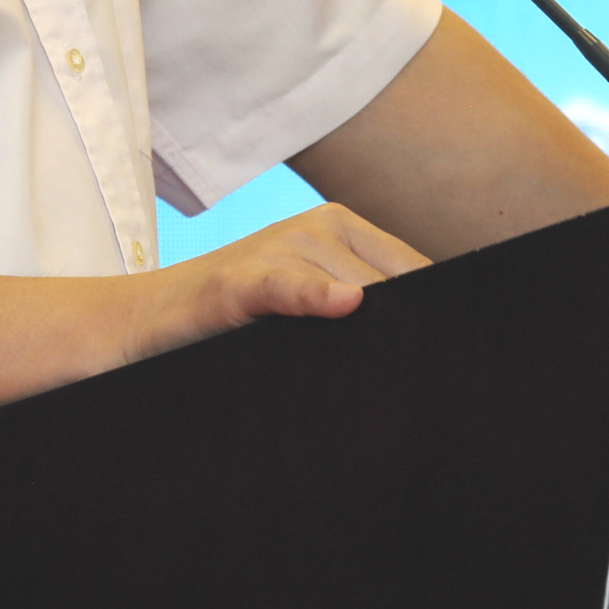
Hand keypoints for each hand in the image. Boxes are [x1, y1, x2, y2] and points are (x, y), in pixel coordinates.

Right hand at [121, 203, 429, 364]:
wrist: (145, 320)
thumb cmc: (238, 319)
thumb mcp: (308, 303)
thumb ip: (363, 312)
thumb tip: (434, 345)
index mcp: (343, 230)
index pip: (417, 271)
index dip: (442, 313)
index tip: (463, 356)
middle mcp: (318, 228)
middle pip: (394, 280)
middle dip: (413, 326)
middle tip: (439, 380)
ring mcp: (277, 246)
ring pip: (353, 282)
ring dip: (375, 325)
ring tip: (401, 374)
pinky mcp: (238, 279)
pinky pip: (288, 282)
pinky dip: (314, 294)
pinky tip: (344, 304)